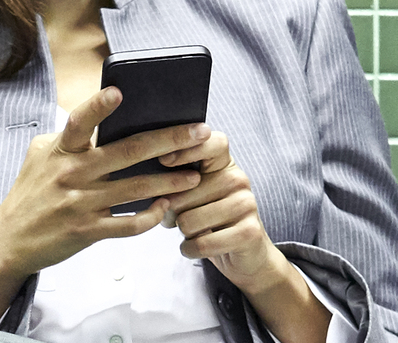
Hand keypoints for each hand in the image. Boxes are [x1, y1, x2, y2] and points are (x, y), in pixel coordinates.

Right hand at [0, 88, 206, 325]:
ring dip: (170, 182)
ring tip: (194, 176)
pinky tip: (164, 208)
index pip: (79, 122)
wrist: (9, 240)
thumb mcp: (40, 156)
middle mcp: (72, 174)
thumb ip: (69, 137)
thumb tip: (99, 115)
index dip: (98, 107)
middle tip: (199, 132)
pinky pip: (128, 224)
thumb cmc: (30, 193)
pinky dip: (150, 216)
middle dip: (169, 140)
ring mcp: (81, 203)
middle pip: (127, 152)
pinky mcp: (88, 231)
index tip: (119, 92)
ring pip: (136, 189)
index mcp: (61, 151)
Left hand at [155, 130, 330, 342]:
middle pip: (183, 191)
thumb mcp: (194, 194)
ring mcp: (247, 203)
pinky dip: (189, 249)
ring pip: (189, 220)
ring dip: (182, 233)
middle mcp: (238, 178)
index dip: (187, 149)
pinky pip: (202, 242)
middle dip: (171, 212)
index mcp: (224, 163)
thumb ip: (177, 181)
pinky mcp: (249, 231)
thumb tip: (148, 181)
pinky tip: (193, 247)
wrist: (244, 256)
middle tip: (177, 219)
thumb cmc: (209, 221)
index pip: (211, 142)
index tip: (164, 161)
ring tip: (193, 232)